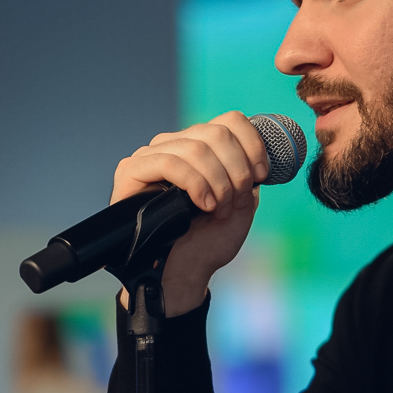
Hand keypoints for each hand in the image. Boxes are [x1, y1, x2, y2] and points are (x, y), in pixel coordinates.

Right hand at [112, 110, 266, 316]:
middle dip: (236, 171)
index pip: (230, 120)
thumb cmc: (211, 239)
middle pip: (216, 133)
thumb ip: (248, 174)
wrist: (184, 271)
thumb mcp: (242, 203)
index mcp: (202, 146)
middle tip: (236, 201)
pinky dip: (194, 183)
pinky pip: (169, 162)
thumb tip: (254, 156)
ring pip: (196, 147)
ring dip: (217, 182)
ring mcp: (152, 155)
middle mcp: (176, 144)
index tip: (261, 175)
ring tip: (219, 208)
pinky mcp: (132, 171)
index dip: (252, 144)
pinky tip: (202, 204)